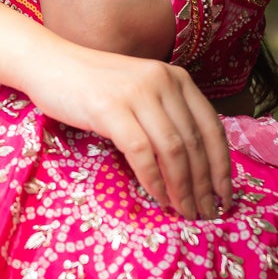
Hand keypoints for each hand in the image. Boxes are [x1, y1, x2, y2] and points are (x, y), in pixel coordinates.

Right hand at [18, 36, 232, 218]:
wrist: (51, 64)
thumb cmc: (95, 85)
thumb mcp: (142, 93)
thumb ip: (167, 117)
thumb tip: (195, 168)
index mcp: (177, 78)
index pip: (212, 128)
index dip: (222, 167)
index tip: (225, 196)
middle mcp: (163, 82)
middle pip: (195, 143)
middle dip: (204, 185)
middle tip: (206, 214)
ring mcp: (137, 94)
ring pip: (173, 150)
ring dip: (182, 188)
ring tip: (185, 212)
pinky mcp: (111, 109)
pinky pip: (142, 152)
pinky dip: (154, 180)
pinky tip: (158, 198)